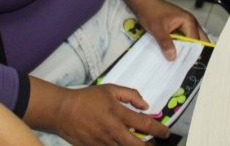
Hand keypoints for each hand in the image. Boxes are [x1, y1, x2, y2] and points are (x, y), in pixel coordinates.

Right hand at [54, 84, 169, 144]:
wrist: (63, 112)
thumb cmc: (87, 98)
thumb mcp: (109, 89)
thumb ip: (130, 95)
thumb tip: (146, 105)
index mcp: (118, 113)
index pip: (144, 124)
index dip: (159, 130)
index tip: (166, 133)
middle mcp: (113, 130)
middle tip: (154, 144)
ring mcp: (104, 143)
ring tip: (140, 144)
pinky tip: (122, 144)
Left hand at [133, 0, 206, 60]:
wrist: (144, 3)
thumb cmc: (151, 11)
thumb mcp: (157, 29)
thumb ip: (165, 43)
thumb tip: (172, 56)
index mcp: (188, 21)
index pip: (196, 41)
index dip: (193, 53)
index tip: (189, 65)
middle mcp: (190, 23)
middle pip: (199, 41)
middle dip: (195, 53)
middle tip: (188, 65)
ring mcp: (185, 26)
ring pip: (192, 42)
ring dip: (187, 51)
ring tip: (182, 63)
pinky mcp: (179, 29)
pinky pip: (184, 41)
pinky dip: (181, 48)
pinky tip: (176, 56)